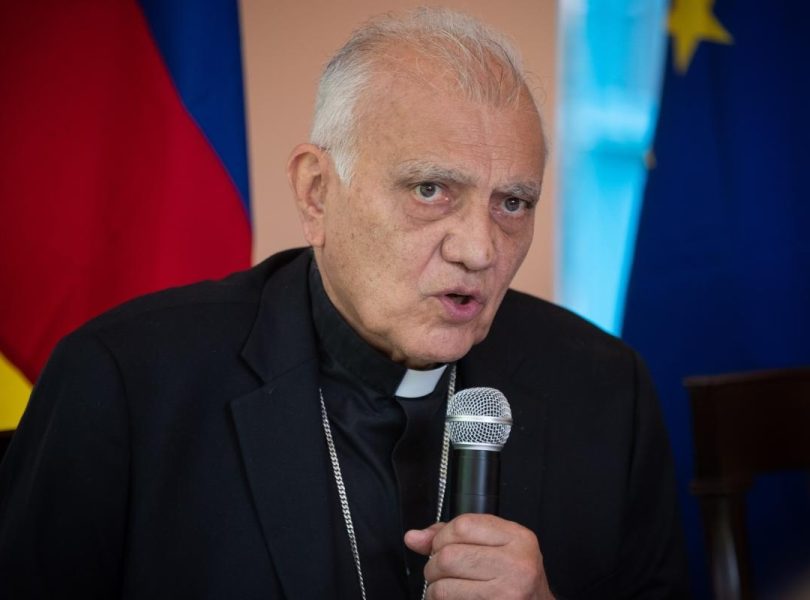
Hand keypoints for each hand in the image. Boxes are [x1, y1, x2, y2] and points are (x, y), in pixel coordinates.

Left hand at [404, 513, 554, 599]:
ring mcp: (508, 593)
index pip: (462, 526)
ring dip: (435, 589)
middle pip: (449, 556)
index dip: (441, 537)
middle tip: (439, 572)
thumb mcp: (495, 547)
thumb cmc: (513, 578)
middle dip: (434, 565)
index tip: (440, 547)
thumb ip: (454, 536)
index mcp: (518, 538)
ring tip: (444, 588)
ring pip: (444, 585)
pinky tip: (453, 599)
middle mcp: (517, 564)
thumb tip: (414, 537)